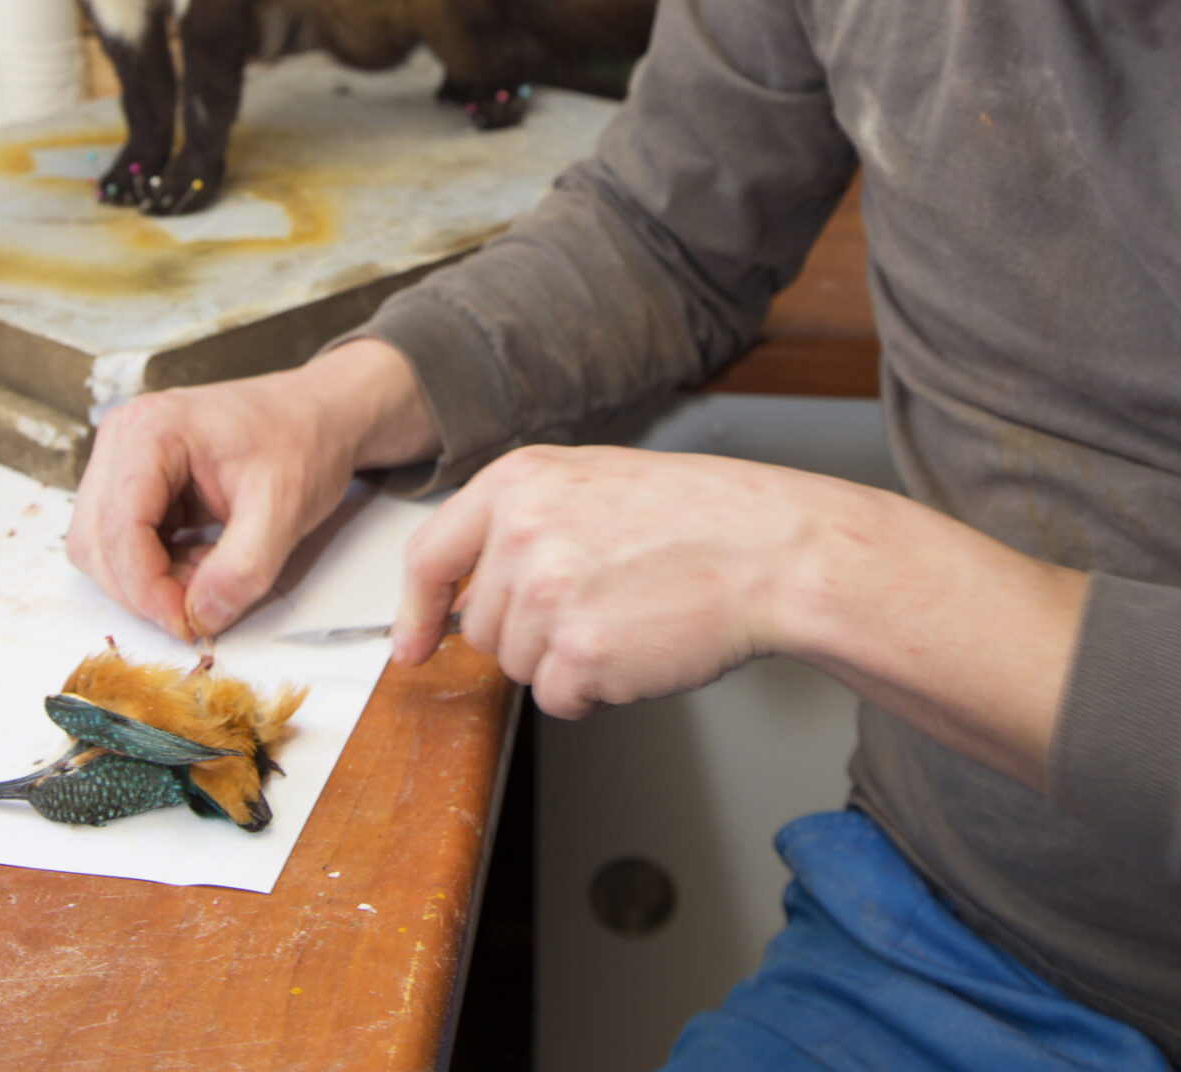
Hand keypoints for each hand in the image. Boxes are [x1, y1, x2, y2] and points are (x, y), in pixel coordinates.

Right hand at [67, 338, 437, 640]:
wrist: (320, 414)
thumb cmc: (302, 439)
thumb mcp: (283, 507)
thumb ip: (242, 569)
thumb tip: (201, 616)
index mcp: (151, 430)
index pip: (117, 528)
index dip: (146, 588)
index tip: (186, 621)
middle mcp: (124, 438)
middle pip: (96, 542)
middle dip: (146, 586)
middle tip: (204, 598)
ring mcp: (124, 458)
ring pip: (102, 548)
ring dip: (150, 579)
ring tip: (211, 568)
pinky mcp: (135, 481)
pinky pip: (121, 543)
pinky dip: (156, 567)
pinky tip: (203, 557)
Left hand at [392, 442, 1086, 788]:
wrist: (769, 548)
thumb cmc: (697, 517)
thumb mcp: (591, 485)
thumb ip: (522, 524)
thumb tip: (467, 592)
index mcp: (519, 481)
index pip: (431, 553)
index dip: (416, 608)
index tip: (411, 643)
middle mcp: (522, 532)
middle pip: (479, 624)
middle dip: (526, 632)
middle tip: (599, 603)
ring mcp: (547, 594)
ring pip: (517, 666)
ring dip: (564, 661)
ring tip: (627, 616)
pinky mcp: (579, 653)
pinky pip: (557, 699)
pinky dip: (594, 691)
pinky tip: (639, 647)